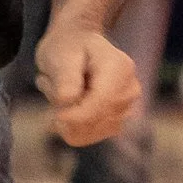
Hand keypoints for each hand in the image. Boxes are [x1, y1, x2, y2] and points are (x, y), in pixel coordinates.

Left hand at [37, 21, 142, 144]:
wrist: (78, 45)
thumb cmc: (68, 46)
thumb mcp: (61, 54)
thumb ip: (65, 78)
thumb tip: (68, 103)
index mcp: (120, 69)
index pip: (100, 104)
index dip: (75, 116)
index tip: (55, 116)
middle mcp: (130, 91)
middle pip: (94, 121)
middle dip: (66, 111)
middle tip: (53, 86)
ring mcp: (126, 109)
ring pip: (86, 133)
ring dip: (65, 118)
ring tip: (62, 93)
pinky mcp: (115, 123)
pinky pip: (84, 137)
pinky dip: (69, 125)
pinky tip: (68, 105)